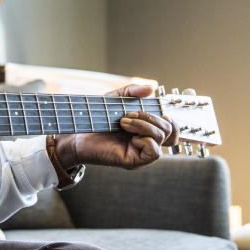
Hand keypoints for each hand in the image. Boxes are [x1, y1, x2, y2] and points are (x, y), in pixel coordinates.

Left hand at [55, 84, 177, 169]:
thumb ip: (132, 92)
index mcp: (146, 128)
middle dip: (152, 117)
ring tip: (124, 122)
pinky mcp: (135, 161)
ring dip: (145, 126)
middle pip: (169, 130)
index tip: (161, 111)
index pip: (172, 128)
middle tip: (129, 114)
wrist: (78, 133)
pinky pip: (154, 152)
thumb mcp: (115, 99)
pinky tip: (131, 136)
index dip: (172, 119)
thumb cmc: (97, 118)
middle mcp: (147, 141)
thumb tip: (152, 88)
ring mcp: (142, 152)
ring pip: (161, 138)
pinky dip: (145, 140)